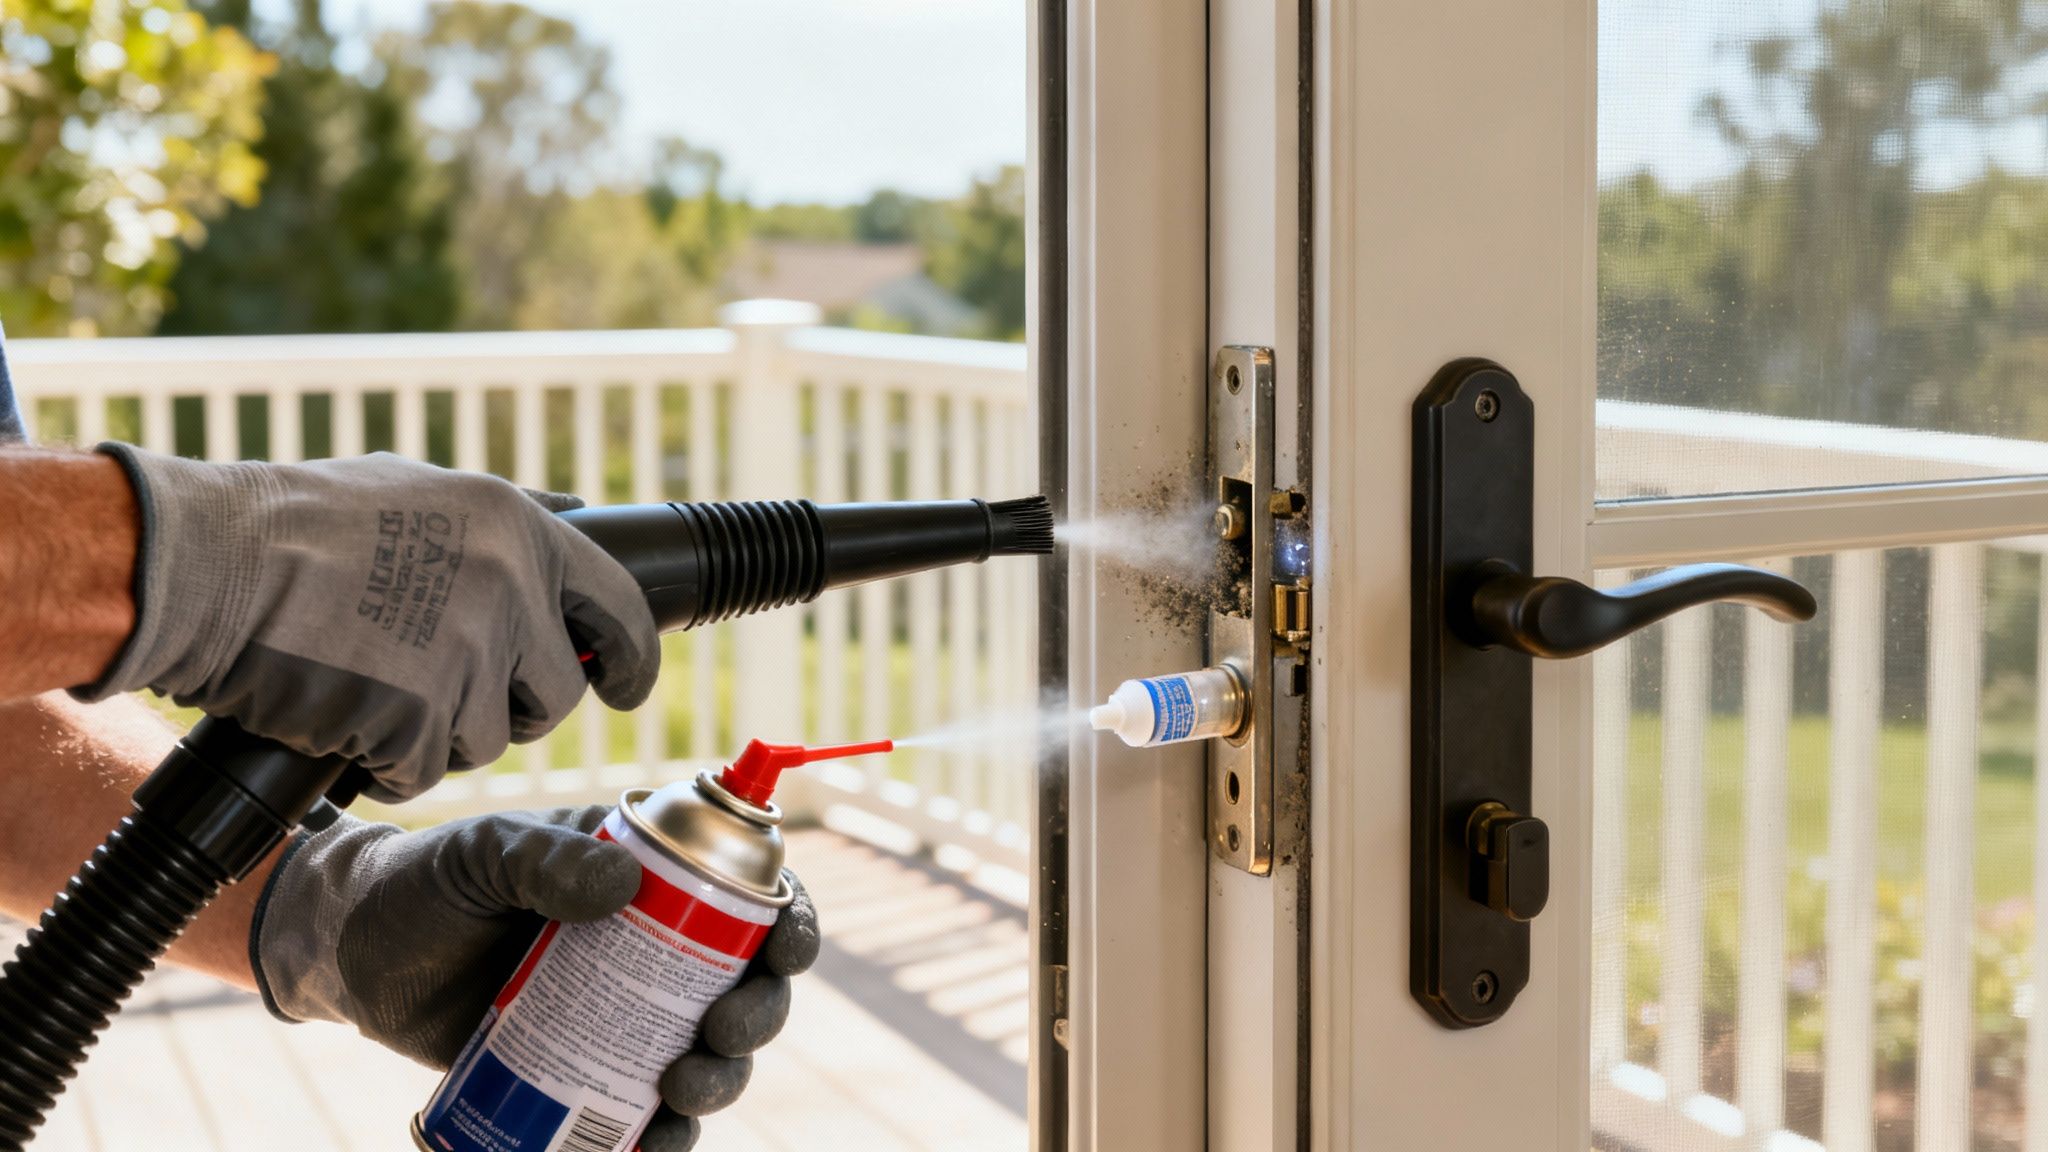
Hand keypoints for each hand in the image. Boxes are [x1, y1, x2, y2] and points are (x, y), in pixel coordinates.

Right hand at [76, 446, 659, 800]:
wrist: (208, 563)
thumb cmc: (299, 521)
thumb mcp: (422, 486)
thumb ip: (507, 514)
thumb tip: (579, 516)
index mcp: (520, 531)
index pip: (621, 607)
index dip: (634, 658)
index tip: (628, 687)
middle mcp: (510, 592)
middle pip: (557, 694)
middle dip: (515, 709)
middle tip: (455, 698)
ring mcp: (467, 659)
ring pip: (487, 740)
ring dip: (437, 734)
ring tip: (375, 690)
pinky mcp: (415, 719)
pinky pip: (420, 769)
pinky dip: (384, 762)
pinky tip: (344, 719)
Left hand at [252, 806, 820, 1151]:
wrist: (353, 959)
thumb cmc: (425, 886)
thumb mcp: (482, 854)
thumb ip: (543, 858)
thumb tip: (623, 885)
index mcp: (651, 881)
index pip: (747, 898)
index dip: (790, 924)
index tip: (785, 952)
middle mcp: (657, 952)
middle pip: (748, 988)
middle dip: (757, 1019)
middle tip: (717, 1036)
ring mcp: (625, 1019)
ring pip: (710, 1059)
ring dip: (720, 1084)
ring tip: (678, 1096)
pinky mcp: (587, 1076)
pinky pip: (647, 1117)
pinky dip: (663, 1142)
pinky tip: (651, 1150)